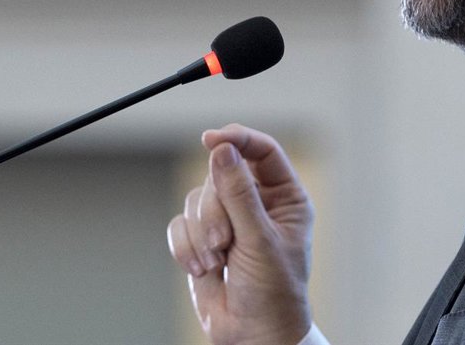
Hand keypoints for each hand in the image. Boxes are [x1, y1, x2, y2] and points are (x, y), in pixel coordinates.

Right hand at [166, 123, 313, 344]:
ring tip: (216, 262)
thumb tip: (222, 150)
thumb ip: (239, 194)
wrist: (251, 335)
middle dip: (214, 210)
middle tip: (223, 241)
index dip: (237, 139)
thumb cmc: (272, 292)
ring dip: (200, 233)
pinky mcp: (201, 237)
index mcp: (285, 197)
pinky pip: (179, 223)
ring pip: (196, 198)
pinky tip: (201, 269)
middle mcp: (257, 202)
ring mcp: (227, 219)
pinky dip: (185, 246)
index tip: (211, 139)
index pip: (262, 151)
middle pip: (220, 174)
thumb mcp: (259, 240)